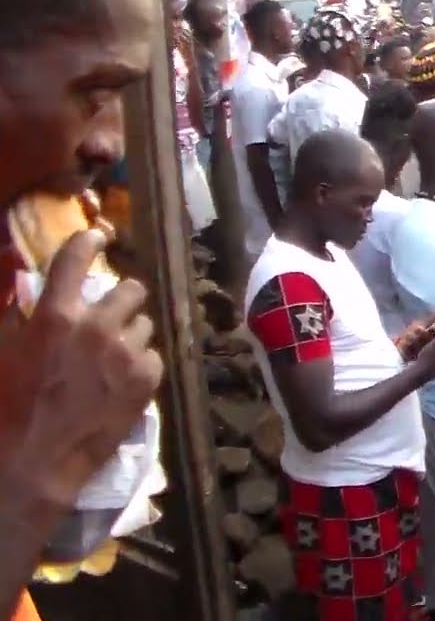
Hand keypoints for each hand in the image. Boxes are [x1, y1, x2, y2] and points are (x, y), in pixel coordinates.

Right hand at [0, 229, 161, 508]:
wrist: (32, 463)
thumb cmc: (5, 404)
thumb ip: (14, 307)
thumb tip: (15, 266)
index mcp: (55, 316)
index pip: (77, 257)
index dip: (89, 241)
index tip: (98, 236)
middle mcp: (97, 327)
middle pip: (130, 289)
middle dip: (118, 300)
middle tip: (104, 318)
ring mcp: (126, 354)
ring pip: (144, 323)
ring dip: (129, 333)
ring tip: (108, 358)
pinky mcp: (146, 380)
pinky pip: (154, 354)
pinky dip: (140, 364)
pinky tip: (118, 381)